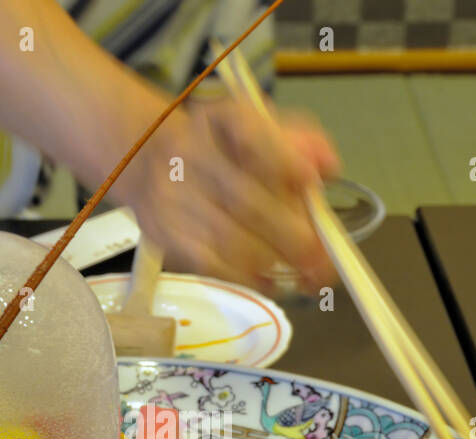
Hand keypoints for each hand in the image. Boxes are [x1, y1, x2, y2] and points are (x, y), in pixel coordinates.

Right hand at [113, 99, 340, 293]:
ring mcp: (171, 196)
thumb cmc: (220, 147)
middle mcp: (190, 153)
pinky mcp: (164, 233)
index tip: (311, 184)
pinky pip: (209, 263)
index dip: (282, 160)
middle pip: (244, 199)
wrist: (146, 158)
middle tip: (323, 260)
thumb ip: (299, 143)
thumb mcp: (259, 128)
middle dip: (291, 235)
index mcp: (221, 119)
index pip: (250, 134)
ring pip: (228, 238)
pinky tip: (272, 281)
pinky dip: (247, 278)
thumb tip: (329, 168)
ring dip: (274, 262)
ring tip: (306, 277)